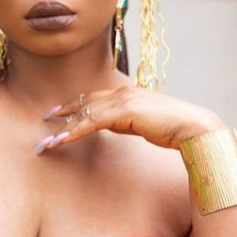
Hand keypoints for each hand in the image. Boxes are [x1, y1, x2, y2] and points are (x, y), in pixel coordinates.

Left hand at [35, 87, 225, 153]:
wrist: (193, 128)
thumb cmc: (174, 130)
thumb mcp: (144, 124)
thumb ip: (126, 121)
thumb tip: (111, 125)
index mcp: (127, 94)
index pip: (93, 98)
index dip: (73, 105)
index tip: (55, 113)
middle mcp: (122, 92)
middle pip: (84, 103)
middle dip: (63, 115)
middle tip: (43, 124)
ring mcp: (122, 100)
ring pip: (84, 113)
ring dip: (64, 129)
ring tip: (47, 143)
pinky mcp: (124, 111)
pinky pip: (91, 122)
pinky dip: (74, 132)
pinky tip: (61, 141)